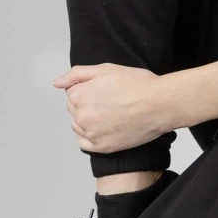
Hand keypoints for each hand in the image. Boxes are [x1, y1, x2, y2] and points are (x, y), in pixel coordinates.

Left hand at [53, 63, 177, 152]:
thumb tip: (56, 83)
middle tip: (112, 101)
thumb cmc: (138, 85)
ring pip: (79, 125)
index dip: (90, 89)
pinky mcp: (102, 147)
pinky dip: (91, 136)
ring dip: (90, 120)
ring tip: (112, 113)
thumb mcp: (105, 69)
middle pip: (75, 109)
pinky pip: (84, 142)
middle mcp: (81, 116)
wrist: (160, 104)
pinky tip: (107, 127)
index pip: (72, 92)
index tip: (106, 90)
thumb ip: (76, 74)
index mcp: (79, 95)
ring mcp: (91, 133)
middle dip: (88, 104)